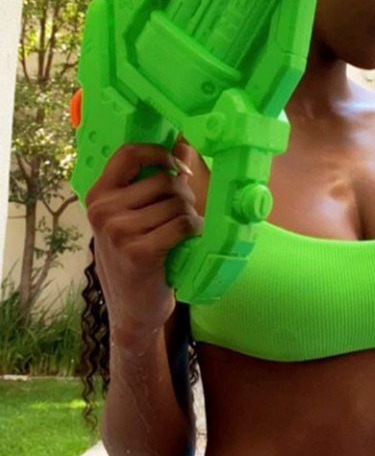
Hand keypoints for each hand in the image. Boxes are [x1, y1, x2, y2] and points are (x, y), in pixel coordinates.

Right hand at [86, 141, 202, 338]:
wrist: (131, 309)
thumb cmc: (136, 257)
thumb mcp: (130, 217)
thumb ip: (148, 184)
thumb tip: (184, 146)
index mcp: (99, 195)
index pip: (129, 153)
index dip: (159, 153)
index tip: (176, 168)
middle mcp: (103, 210)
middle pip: (163, 180)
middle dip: (183, 194)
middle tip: (184, 213)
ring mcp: (119, 231)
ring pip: (176, 203)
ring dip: (190, 215)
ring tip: (183, 231)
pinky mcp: (140, 251)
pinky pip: (182, 224)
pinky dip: (194, 229)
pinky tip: (190, 239)